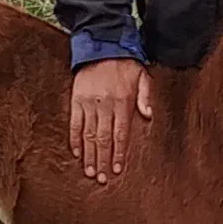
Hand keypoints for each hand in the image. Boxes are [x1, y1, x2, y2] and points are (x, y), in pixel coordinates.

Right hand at [70, 59, 151, 182]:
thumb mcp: (142, 76)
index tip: (116, 170)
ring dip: (89, 155)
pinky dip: (75, 139)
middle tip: (101, 179)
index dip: (118, 154)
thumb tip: (148, 115)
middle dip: (102, 161)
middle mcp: (104, 105)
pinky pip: (74, 123)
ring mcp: (88, 103)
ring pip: (89, 135)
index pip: (120, 135)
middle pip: (103, 139)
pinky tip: (77, 153)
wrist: (101, 44)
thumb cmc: (125, 63)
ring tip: (90, 172)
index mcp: (122, 102)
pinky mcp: (76, 100)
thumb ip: (145, 97)